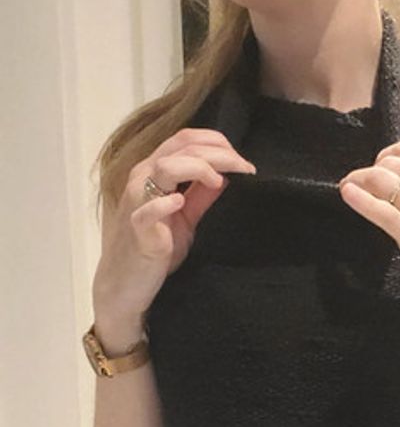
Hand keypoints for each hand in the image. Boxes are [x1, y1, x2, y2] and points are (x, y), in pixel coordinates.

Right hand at [93, 128, 256, 326]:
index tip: (242, 161)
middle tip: (245, 167)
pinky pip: (147, 210)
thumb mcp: (185, 220)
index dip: (217, 143)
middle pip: (181, 146)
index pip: (185, 139)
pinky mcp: (137, 229)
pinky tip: (180, 202)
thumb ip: (201, 197)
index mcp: (154, 172)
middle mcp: (143, 178)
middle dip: (218, 152)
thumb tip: (226, 176)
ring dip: (199, 167)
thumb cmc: (155, 251)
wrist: (127, 286)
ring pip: (165, 166)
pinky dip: (164, 203)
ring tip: (220, 180)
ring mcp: (137, 202)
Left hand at [337, 138, 399, 306]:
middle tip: (365, 181)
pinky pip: (379, 211)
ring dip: (360, 180)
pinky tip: (347, 193)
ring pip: (380, 182)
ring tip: (350, 185)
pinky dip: (358, 199)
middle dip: (374, 170)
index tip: (383, 165)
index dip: (390, 156)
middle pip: (390, 164)